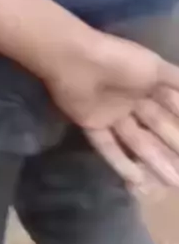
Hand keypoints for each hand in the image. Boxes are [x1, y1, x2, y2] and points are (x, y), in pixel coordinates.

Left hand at [45, 31, 178, 186]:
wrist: (74, 59)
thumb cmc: (119, 60)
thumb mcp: (155, 67)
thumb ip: (177, 81)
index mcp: (146, 82)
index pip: (172, 107)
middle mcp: (131, 98)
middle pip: (156, 128)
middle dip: (174, 148)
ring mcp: (110, 112)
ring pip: (136, 141)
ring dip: (155, 161)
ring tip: (173, 183)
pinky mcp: (90, 123)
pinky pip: (108, 146)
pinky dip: (121, 163)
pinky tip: (138, 180)